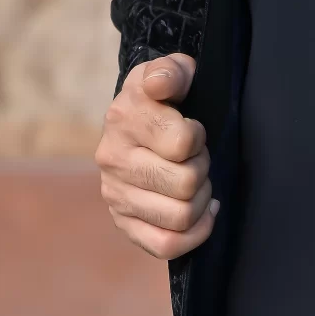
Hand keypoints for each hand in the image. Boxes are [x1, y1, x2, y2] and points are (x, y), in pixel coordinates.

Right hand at [95, 53, 217, 258]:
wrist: (139, 122)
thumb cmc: (165, 98)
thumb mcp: (171, 72)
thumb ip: (172, 70)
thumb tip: (162, 84)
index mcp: (123, 117)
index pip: (183, 143)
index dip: (199, 137)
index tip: (193, 131)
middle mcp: (112, 158)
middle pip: (185, 184)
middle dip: (202, 170)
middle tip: (197, 159)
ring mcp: (115, 194)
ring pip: (179, 217)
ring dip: (200, 201)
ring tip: (196, 184)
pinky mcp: (123, 222)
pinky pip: (165, 245)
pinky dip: (193, 234)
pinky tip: (201, 214)